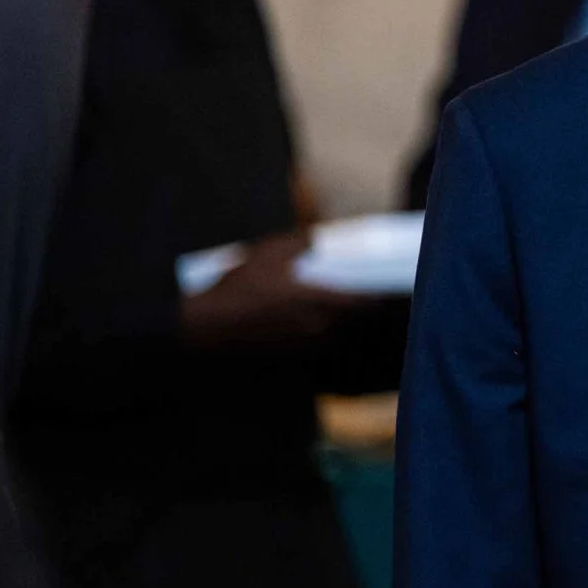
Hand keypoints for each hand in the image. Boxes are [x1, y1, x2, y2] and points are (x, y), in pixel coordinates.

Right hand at [181, 233, 368, 349]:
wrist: (208, 325)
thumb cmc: (239, 287)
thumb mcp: (267, 253)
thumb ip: (299, 243)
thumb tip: (318, 237)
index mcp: (316, 300)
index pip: (359, 302)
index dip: (372, 295)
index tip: (379, 288)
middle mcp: (315, 325)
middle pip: (347, 317)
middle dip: (352, 306)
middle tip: (354, 292)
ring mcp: (301, 341)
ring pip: (330, 330)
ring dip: (334, 318)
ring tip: (326, 303)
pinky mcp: (287, 351)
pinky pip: (311, 339)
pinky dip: (314, 328)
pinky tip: (302, 317)